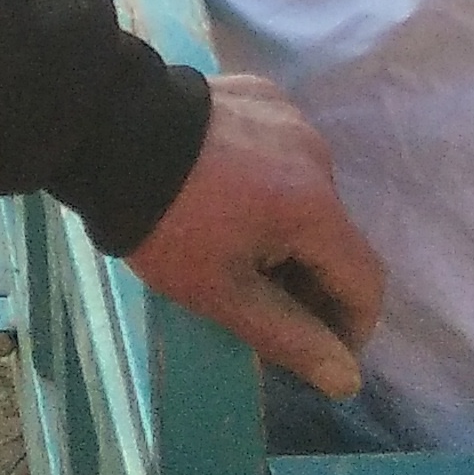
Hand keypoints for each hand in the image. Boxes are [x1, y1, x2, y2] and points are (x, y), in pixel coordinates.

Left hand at [120, 71, 383, 400]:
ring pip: (309, 194)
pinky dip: (266, 183)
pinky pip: (281, 152)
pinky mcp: (261, 94)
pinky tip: (222, 195)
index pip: (365, 282)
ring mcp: (290, 118)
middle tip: (259, 306)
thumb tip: (348, 380)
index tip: (315, 350)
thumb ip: (290, 336)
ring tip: (232, 248)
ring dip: (288, 231)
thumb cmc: (166, 223)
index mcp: (316, 208)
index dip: (349, 327)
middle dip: (310, 280)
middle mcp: (318, 156)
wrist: (107, 131)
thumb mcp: (222, 292)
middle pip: (335, 238)